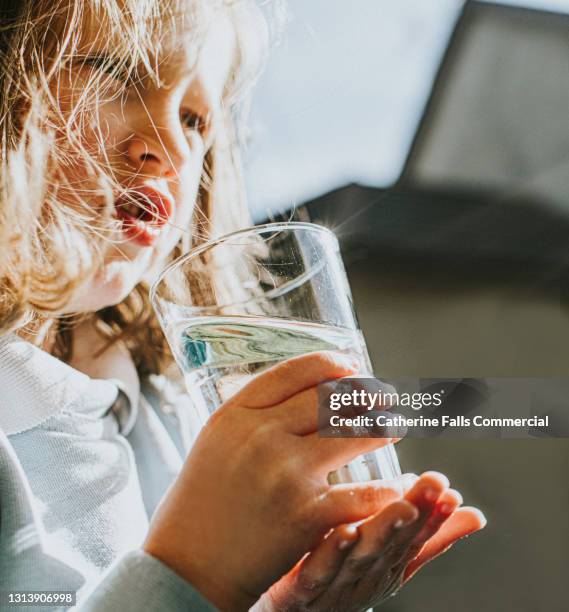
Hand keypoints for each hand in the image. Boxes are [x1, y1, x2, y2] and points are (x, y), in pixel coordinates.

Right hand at [144, 351, 399, 610]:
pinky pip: (362, 493)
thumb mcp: (213, 443)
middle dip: (365, 394)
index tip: (351, 365)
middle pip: (329, 398)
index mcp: (235, 414)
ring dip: (382, 428)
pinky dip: (386, 490)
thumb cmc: (197, 506)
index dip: (331, 364)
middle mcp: (262, 435)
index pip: (294, 372)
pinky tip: (397, 486)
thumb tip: (296, 396)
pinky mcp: (306, 514)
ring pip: (352, 435)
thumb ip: (250, 416)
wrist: (186, 568)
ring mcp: (286, 473)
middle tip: (382, 397)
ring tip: (394, 427)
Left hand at [257, 472, 485, 611]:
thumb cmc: (345, 578)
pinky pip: (318, 570)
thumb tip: (476, 514)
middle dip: (417, 515)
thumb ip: (429, 537)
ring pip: (362, 556)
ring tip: (401, 507)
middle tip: (435, 487)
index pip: (416, 536)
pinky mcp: (303, 588)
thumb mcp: (391, 559)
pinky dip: (334, 553)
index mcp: (388, 565)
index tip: (450, 489)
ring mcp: (337, 583)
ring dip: (383, 531)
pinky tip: (345, 532)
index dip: (435, 514)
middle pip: (394, 544)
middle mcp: (367, 575)